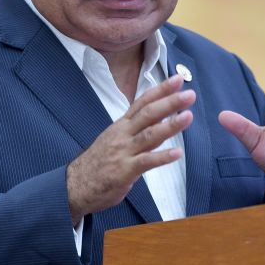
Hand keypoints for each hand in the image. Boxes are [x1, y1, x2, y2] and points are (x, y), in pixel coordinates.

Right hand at [66, 75, 193, 223]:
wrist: (74, 186)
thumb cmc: (98, 163)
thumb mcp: (115, 139)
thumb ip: (135, 130)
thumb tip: (157, 121)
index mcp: (121, 125)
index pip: (142, 102)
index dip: (161, 90)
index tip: (178, 79)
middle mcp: (123, 134)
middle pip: (148, 114)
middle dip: (170, 102)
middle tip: (189, 94)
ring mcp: (123, 151)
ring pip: (149, 135)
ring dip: (170, 125)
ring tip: (188, 116)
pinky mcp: (124, 170)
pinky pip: (146, 162)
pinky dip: (162, 157)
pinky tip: (178, 153)